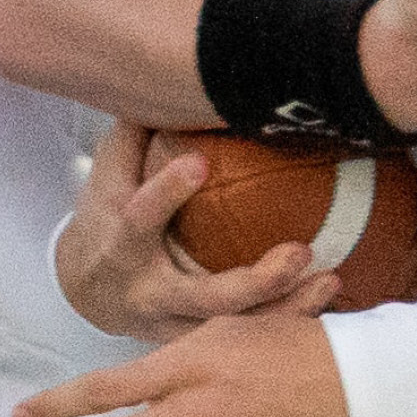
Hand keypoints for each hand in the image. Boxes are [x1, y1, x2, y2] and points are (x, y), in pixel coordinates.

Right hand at [53, 119, 340, 342]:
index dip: (166, 191)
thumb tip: (167, 71)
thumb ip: (137, 130)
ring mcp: (175, 325)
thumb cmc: (107, 214)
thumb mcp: (107, 173)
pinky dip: (287, 325)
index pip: (140, 217)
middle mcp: (148, 291)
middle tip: (301, 251)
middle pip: (203, 296)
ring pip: (234, 329)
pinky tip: (329, 301)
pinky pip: (247, 341)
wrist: (85, 290)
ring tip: (331, 280)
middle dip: (254, 281)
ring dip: (287, 310)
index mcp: (121, 244)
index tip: (198, 163)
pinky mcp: (198, 345)